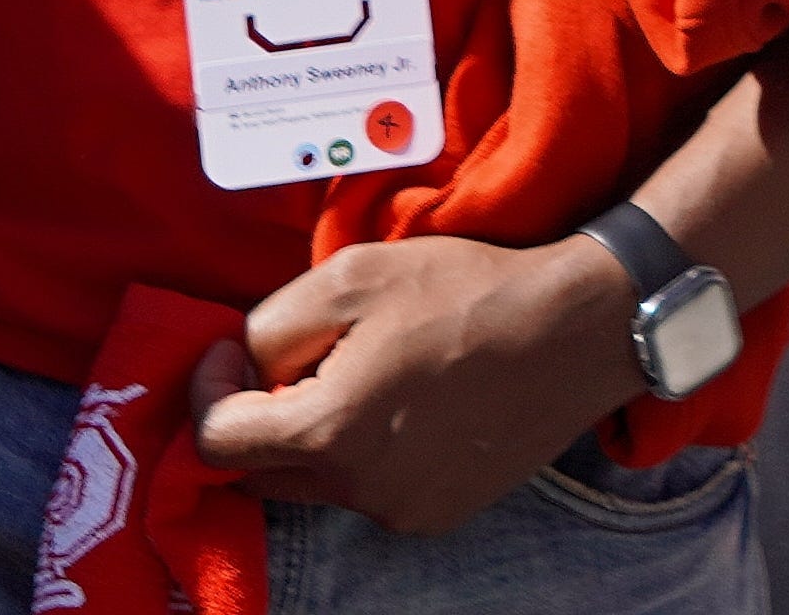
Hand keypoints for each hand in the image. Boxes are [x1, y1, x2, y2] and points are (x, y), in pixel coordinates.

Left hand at [188, 234, 644, 535]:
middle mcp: (356, 489)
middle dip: (259, 417)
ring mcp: (401, 509)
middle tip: (300, 360)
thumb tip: (241, 363)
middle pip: (260, 471)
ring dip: (318, 436)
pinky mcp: (440, 513)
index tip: (231, 349)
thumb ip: (271, 324)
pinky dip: (370, 454)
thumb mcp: (351, 276)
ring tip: (369, 374)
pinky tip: (415, 403)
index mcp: (325, 433)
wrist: (580, 328)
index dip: (207, 389)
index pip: (215, 440)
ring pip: (319, 482)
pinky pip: (373, 490)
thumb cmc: (466, 291)